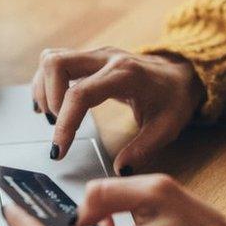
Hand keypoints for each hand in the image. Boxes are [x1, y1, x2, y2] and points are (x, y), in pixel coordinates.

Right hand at [31, 47, 204, 174]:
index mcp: (125, 75)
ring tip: (53, 117)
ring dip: (44, 89)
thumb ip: (143, 149)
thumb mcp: (167, 127)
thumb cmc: (173, 98)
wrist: (181, 73)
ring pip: (51, 59)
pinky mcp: (89, 58)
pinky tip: (50, 105)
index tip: (59, 149)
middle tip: (57, 126)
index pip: (80, 94)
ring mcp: (95, 55)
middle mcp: (106, 58)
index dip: (65, 123)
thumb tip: (120, 169)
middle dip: (48, 99)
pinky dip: (46, 83)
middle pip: (56, 63)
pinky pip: (56, 62)